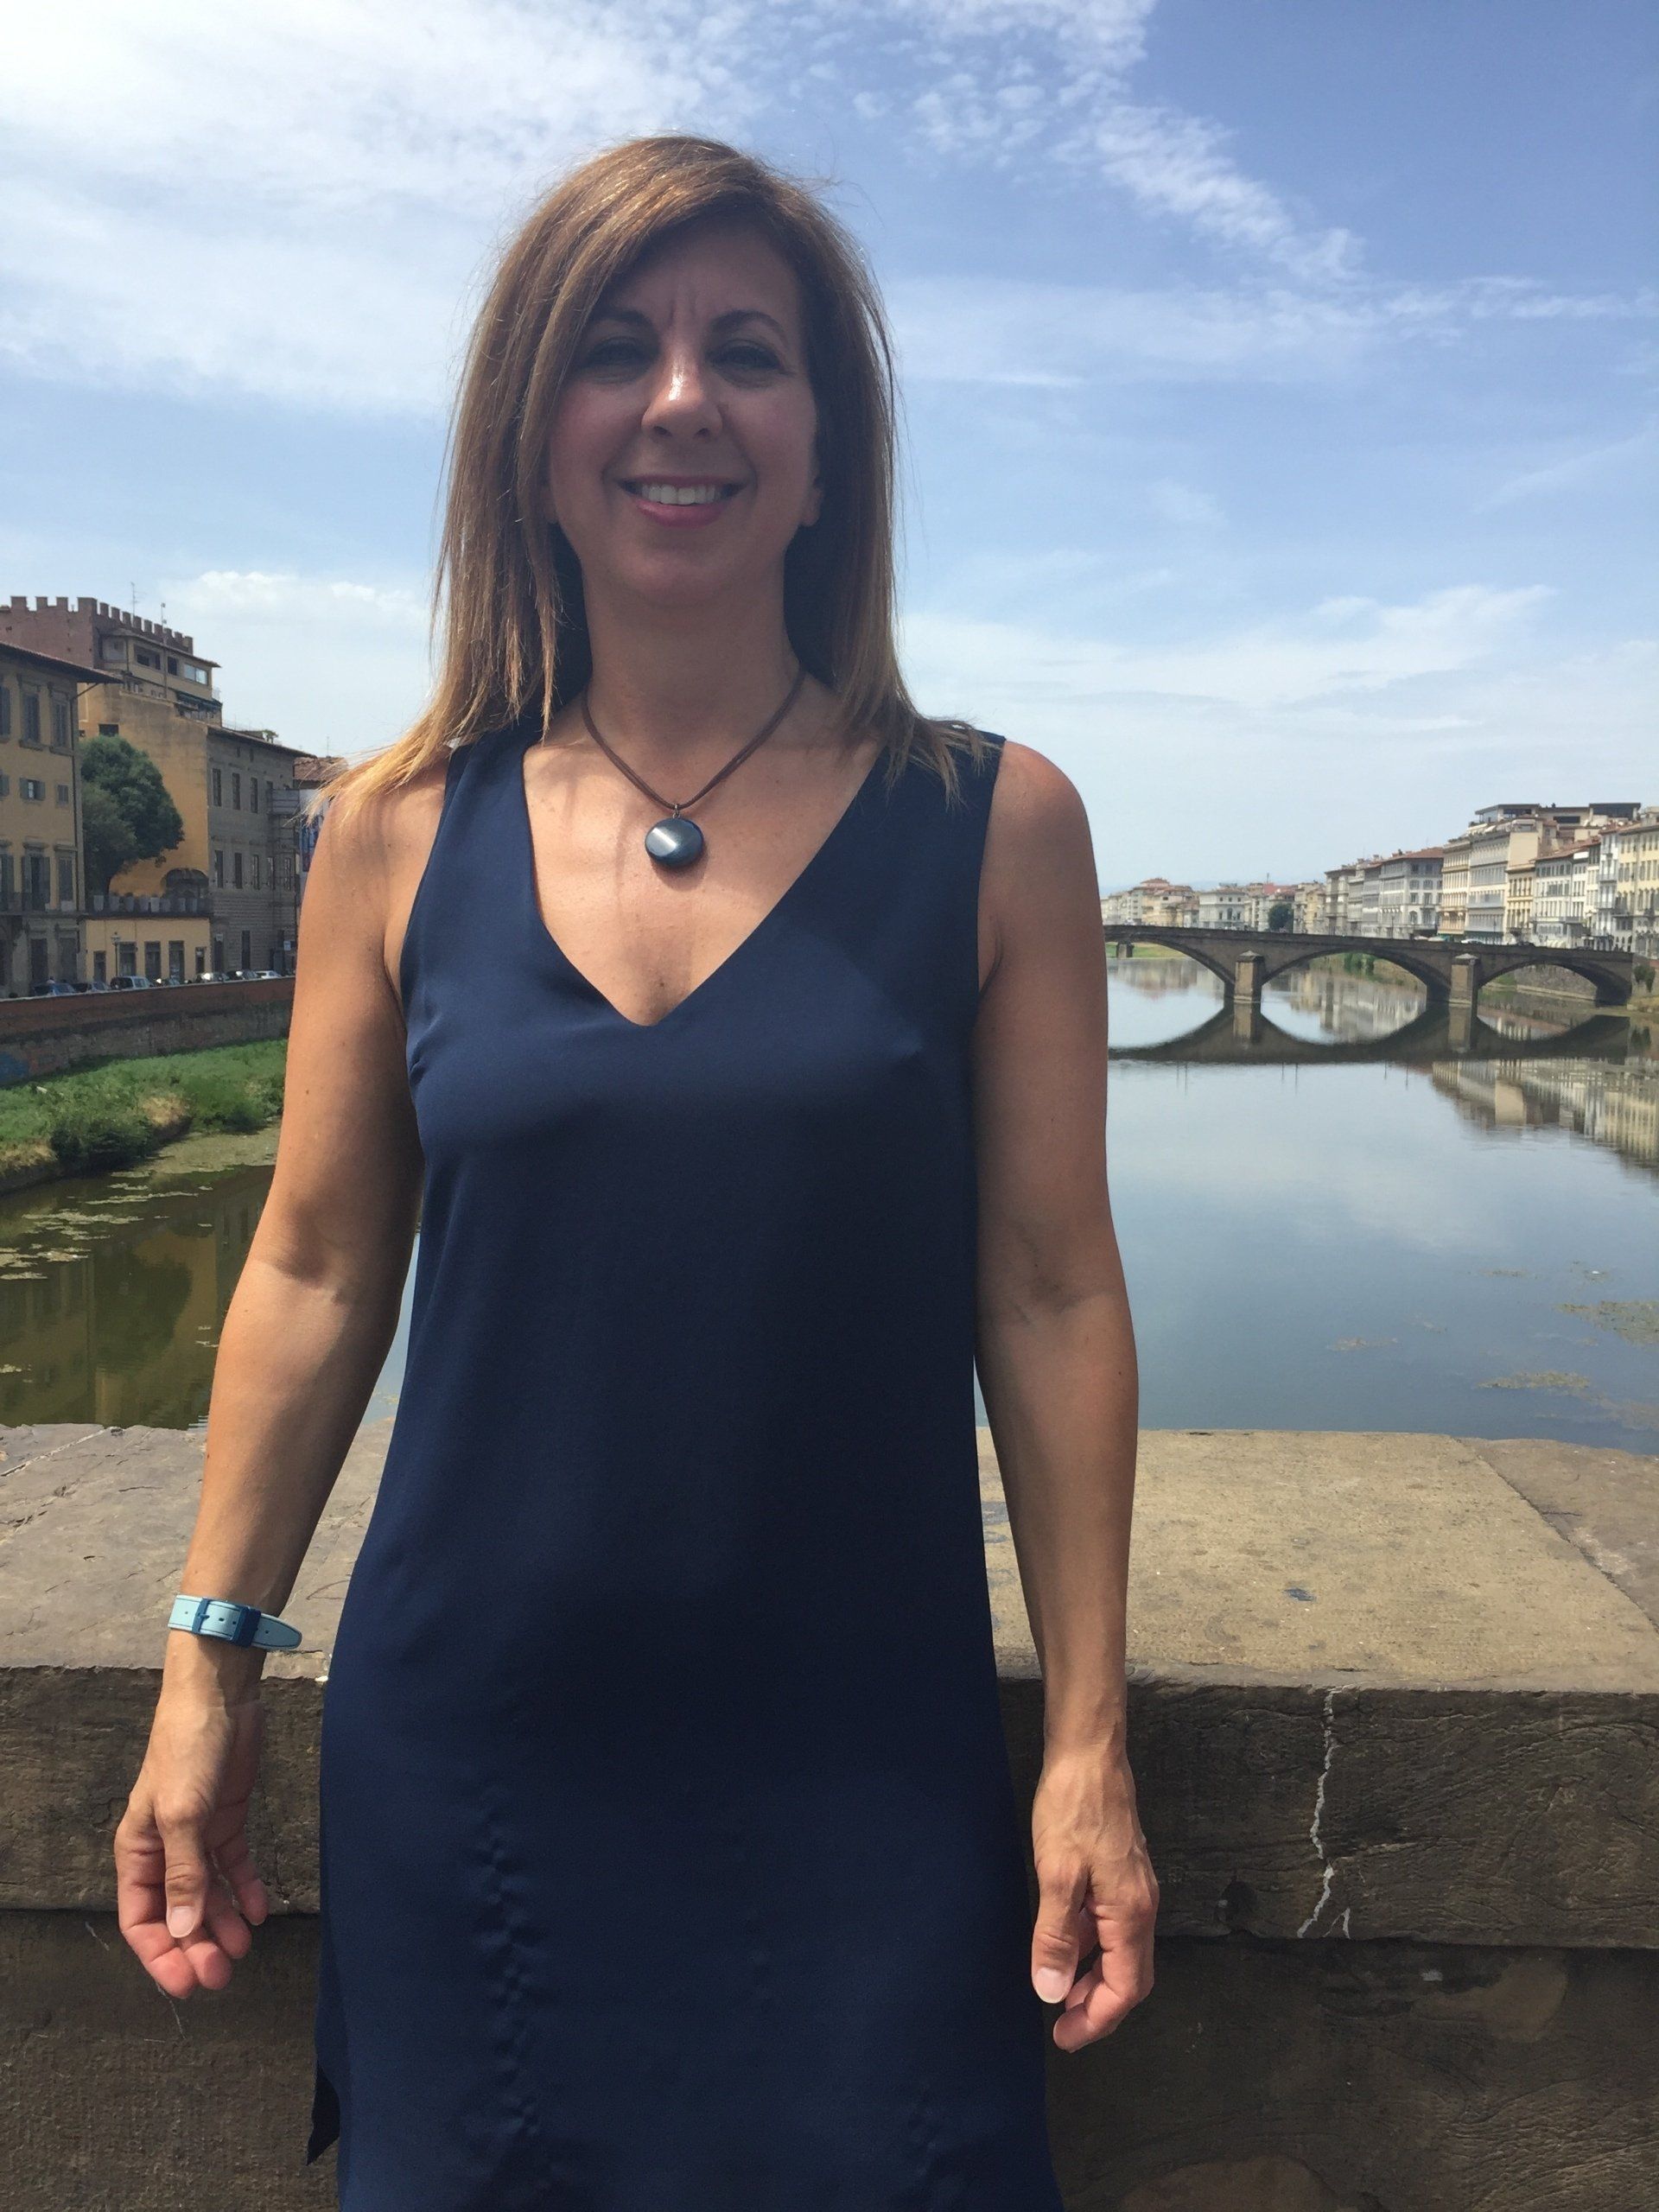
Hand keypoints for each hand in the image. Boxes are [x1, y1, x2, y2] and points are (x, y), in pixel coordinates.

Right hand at [114, 1658, 271, 1997]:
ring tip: (245, 1948)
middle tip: (223, 1974)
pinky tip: (262, 1910)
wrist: (220, 1696)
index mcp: (138, 1851)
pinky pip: (234, 1865)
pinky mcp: (227, 1819)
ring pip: (208, 1894)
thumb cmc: (187, 1751)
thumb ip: (184, 1874)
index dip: (160, 1956)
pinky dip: (247, 1888)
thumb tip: (182, 1932)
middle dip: (196, 1946)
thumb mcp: (182, 1814)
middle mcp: (165, 1849)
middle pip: (178, 1913)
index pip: (141, 1919)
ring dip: (223, 1922)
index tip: (186, 1986)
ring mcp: (198, 1835)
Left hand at [1028, 1739, 1157, 2049]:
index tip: (1063, 2036)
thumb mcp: (1056, 1874)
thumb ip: (1056, 1936)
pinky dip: (1089, 1945)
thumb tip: (1052, 1992)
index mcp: (1130, 1912)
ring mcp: (1132, 1888)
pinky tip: (1063, 1942)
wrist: (1089, 1753)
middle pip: (1129, 1975)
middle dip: (1097, 2006)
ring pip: (1119, 1951)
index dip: (1097, 2019)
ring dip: (1092, 1976)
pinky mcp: (1119, 1873)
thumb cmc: (1073, 1808)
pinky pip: (1109, 1925)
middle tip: (1061, 2024)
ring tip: (1057, 1990)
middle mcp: (1140, 1906)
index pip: (1125, 1987)